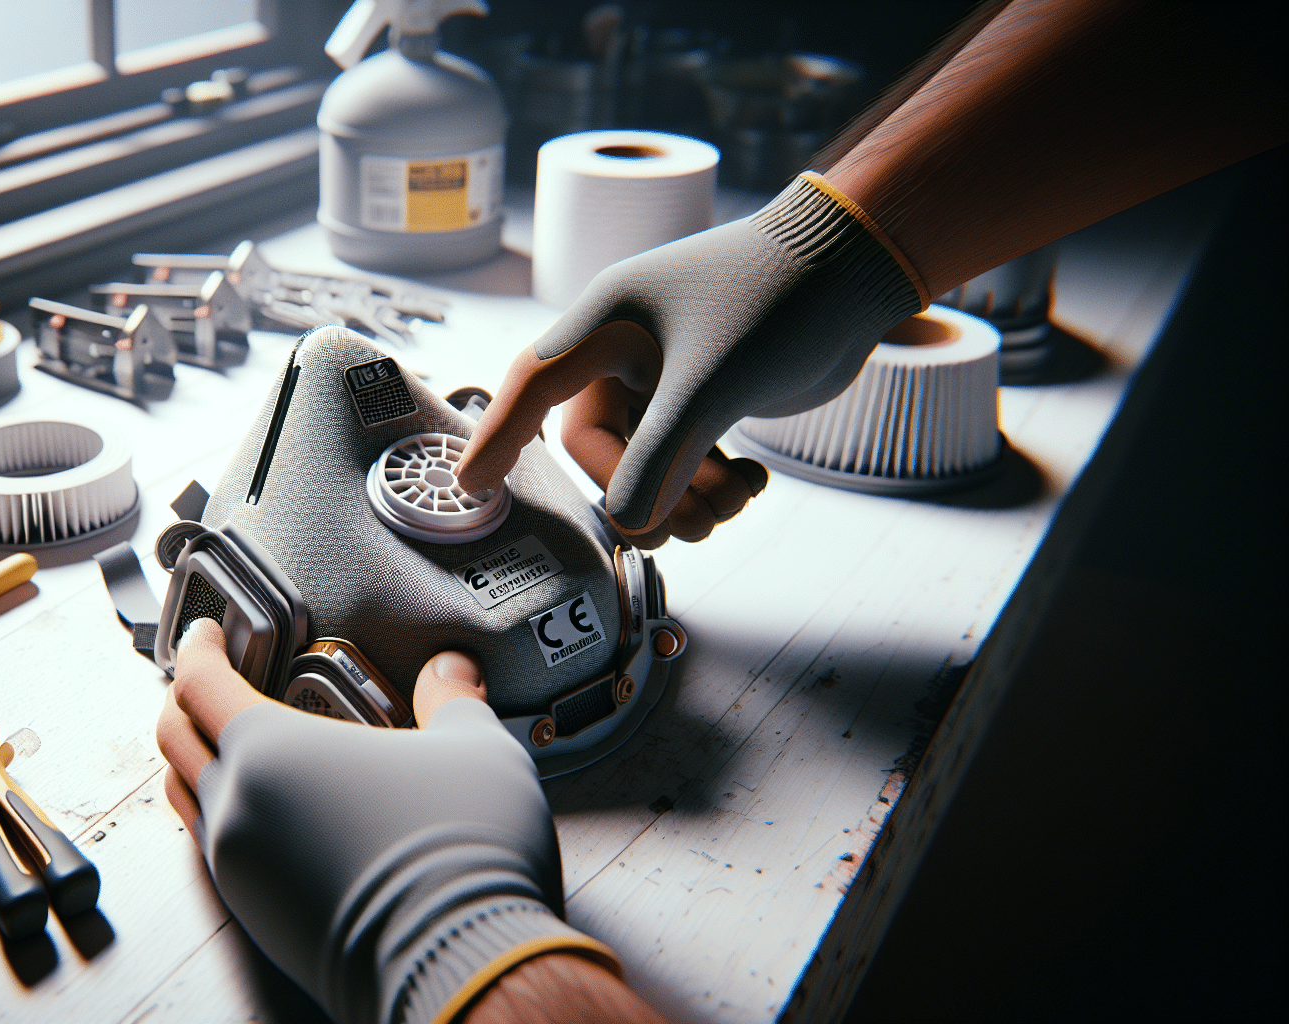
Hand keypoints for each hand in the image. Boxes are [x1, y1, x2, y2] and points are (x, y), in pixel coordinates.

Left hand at [157, 618, 628, 1023]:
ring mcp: (238, 867)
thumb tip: (453, 670)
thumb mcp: (472, 747)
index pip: (201, 681)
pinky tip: (265, 813)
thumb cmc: (459, 855)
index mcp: (272, 749)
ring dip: (195, 759)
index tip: (210, 631)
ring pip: (186, 796)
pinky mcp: (254, 914)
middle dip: (184, 699)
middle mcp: (237, 807)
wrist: (460, 964)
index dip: (202, 646)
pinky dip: (222, 814)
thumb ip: (451, 697)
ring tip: (228, 743)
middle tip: (208, 681)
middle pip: (174, 737)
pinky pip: (214, 848)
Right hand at [457, 173, 922, 545]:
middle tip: (692, 525)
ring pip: (649, 463)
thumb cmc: (776, 298)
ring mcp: (668, 374)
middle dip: (646, 494)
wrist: (857, 270)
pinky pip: (687, 459)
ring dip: (687, 498)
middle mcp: (628, 350)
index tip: (470, 486)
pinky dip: (715, 482)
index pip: (533, 385)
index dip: (498, 436)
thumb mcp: (709, 384)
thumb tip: (628, 526)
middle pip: (601, 450)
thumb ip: (660, 459)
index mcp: (607, 325)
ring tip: (733, 500)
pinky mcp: (708, 395)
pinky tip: (754, 480)